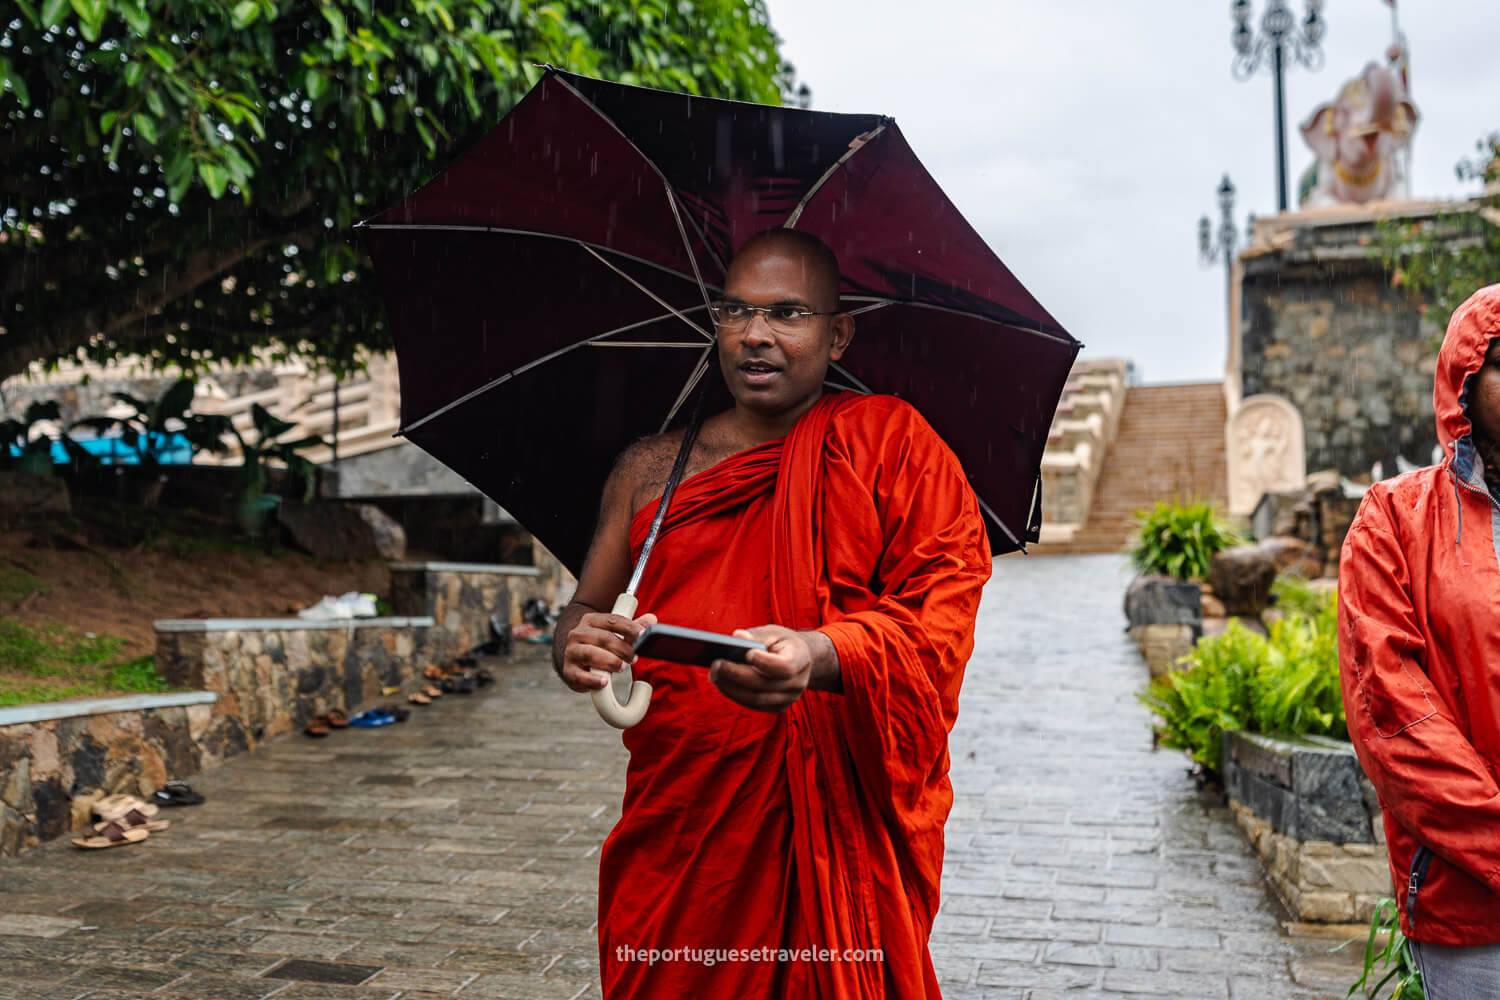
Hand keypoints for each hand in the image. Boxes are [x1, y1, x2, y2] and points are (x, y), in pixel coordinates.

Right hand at [558, 611, 656, 692]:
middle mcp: (577, 633)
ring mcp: (571, 652)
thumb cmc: (600, 645)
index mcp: (591, 620)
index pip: (612, 620)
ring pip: (590, 654)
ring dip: (609, 661)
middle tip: (635, 657)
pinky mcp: (569, 671)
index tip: (643, 636)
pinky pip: (580, 676)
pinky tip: (604, 682)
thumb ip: (633, 627)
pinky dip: (592, 680)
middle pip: (603, 638)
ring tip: (622, 667)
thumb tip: (652, 620)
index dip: (630, 628)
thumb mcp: (615, 634)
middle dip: (622, 648)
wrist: (575, 659)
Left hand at [709, 625, 839, 712]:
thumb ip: (757, 634)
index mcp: (800, 660)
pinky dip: (735, 694)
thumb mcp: (774, 633)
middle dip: (737, 675)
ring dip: (731, 688)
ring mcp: (788, 699)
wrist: (797, 660)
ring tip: (714, 675)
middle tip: (716, 665)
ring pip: (756, 699)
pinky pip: (753, 704)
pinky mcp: (777, 707)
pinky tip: (722, 683)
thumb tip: (738, 637)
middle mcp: (797, 683)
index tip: (747, 653)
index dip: (766, 662)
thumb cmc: (782, 643)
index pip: (785, 667)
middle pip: (764, 685)